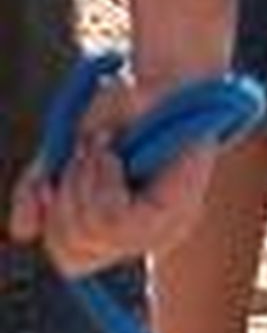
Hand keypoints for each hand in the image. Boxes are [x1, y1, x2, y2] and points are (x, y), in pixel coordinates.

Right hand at [8, 75, 217, 278]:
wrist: (166, 72)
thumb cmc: (122, 108)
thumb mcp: (67, 153)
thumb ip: (39, 192)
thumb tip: (25, 234)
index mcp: (125, 232)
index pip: (73, 261)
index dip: (53, 221)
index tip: (56, 176)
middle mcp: (148, 240)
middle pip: (76, 258)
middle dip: (66, 198)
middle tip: (84, 153)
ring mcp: (165, 229)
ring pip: (94, 237)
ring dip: (84, 183)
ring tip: (101, 147)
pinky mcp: (176, 211)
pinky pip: (116, 222)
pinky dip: (101, 181)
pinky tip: (114, 154)